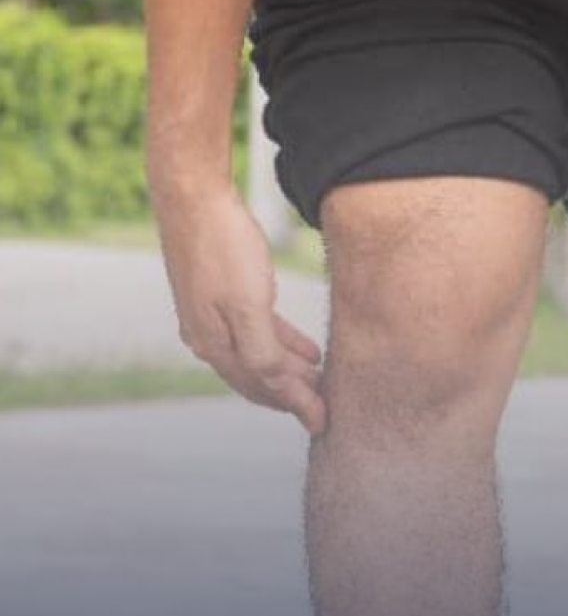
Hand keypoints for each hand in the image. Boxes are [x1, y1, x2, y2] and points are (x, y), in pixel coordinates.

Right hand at [154, 184, 326, 434]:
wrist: (192, 194)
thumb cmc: (223, 247)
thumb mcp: (248, 305)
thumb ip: (262, 351)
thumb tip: (279, 389)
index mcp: (214, 345)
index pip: (261, 388)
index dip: (296, 406)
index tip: (324, 422)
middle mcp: (207, 338)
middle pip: (257, 379)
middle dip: (292, 395)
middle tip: (327, 405)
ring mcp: (211, 316)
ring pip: (257, 357)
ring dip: (289, 371)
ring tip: (321, 380)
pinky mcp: (219, 294)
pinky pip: (255, 331)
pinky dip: (282, 344)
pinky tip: (306, 349)